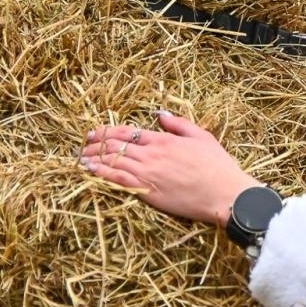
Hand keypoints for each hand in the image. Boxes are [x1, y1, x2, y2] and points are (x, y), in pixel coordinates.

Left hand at [80, 111, 261, 226]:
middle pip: (115, 145)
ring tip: (81, 156)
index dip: (108, 131)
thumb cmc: (218, 167)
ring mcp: (147, 172)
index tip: (95, 133)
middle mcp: (151, 153)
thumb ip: (179, 124)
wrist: (224, 192)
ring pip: (112, 160)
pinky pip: (116, 178)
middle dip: (96, 143)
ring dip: (93, 157)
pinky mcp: (146, 190)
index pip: (128, 132)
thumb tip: (160, 114)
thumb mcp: (202, 137)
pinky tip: (89, 170)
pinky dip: (100, 172)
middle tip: (83, 143)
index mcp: (164, 139)